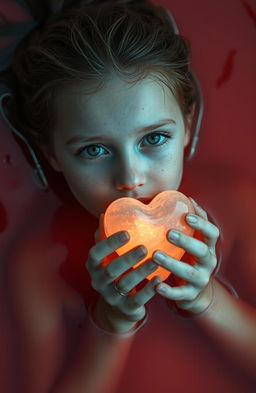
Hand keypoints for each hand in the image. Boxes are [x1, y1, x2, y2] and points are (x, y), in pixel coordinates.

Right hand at [86, 215, 160, 332]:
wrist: (119, 307)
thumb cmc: (115, 272)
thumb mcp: (108, 256)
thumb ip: (106, 236)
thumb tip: (104, 213)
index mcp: (93, 266)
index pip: (96, 253)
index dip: (109, 243)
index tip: (127, 233)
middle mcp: (98, 282)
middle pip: (111, 270)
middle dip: (127, 258)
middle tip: (144, 247)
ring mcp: (111, 297)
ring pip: (125, 284)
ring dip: (141, 272)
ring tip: (156, 261)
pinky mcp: (126, 308)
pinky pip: (137, 300)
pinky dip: (148, 290)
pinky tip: (159, 279)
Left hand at [152, 198, 219, 313]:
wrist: (194, 291)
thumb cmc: (189, 258)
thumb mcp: (194, 240)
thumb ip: (192, 222)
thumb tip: (188, 198)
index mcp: (208, 247)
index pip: (212, 233)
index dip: (202, 224)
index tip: (187, 216)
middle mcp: (208, 262)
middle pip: (202, 251)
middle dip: (186, 242)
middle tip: (169, 234)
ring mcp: (200, 279)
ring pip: (189, 272)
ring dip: (172, 263)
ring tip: (155, 255)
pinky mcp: (190, 295)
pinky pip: (180, 294)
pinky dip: (169, 291)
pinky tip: (157, 285)